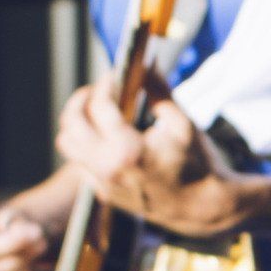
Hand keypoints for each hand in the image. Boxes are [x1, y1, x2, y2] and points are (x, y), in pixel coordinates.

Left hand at [55, 80, 254, 240]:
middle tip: (98, 90)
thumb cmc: (198, 165)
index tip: (115, 75)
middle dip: (81, 100)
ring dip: (78, 123)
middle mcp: (108, 168)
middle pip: (70, 123)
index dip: (105, 84)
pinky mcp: (104, 193)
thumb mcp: (183, 124)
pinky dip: (87, 145)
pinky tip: (108, 138)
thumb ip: (160, 91)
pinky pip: (80, 163)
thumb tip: (148, 62)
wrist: (203, 209)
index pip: (99, 105)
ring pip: (67, 144)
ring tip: (98, 113)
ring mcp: (103, 183)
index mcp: (127, 149)